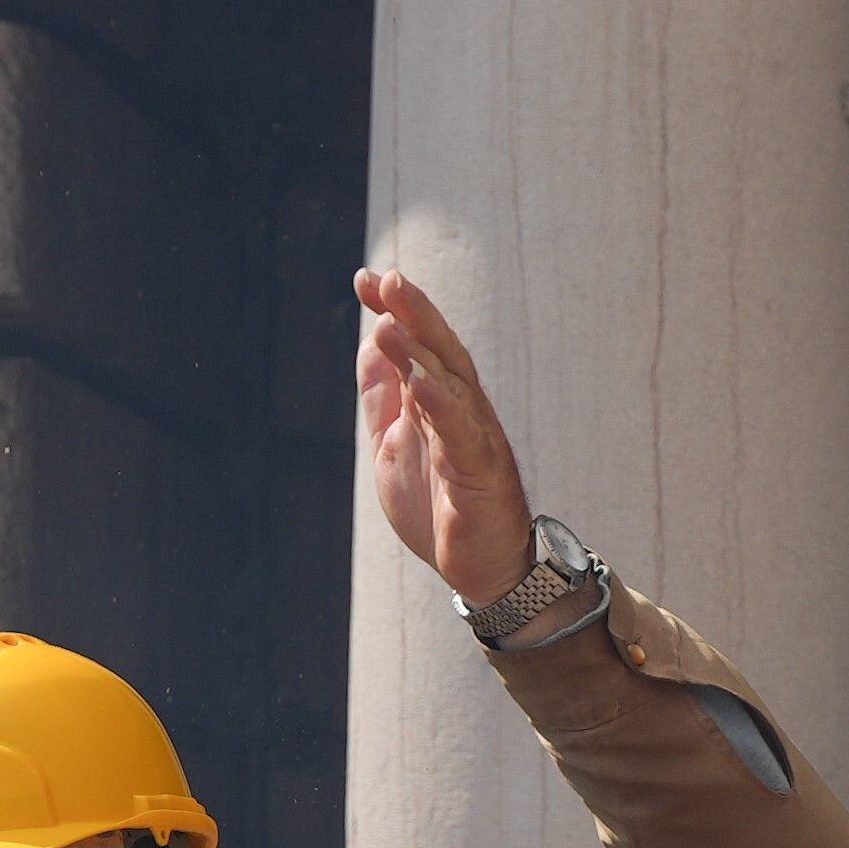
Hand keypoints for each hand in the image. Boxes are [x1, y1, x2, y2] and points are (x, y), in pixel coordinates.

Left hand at [351, 268, 536, 606]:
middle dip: (415, 312)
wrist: (484, 570)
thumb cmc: (443, 506)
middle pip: (440, 350)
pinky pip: (460, 433)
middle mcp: (463, 410)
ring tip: (391, 320)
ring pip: (451, 384)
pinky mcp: (480, 473)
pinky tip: (419, 381)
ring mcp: (474, 438)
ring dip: (421, 351)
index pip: (418, 344)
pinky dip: (441, 405)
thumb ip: (383, 397)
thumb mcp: (395, 445)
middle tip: (388, 277)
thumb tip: (370, 342)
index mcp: (441, 401)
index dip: (394, 311)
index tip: (364, 278)